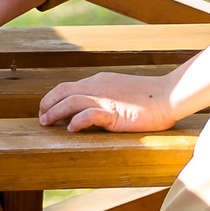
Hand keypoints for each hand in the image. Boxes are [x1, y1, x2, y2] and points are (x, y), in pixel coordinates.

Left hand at [37, 70, 179, 132]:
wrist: (168, 96)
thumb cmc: (148, 97)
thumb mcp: (120, 91)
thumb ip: (105, 96)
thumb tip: (91, 108)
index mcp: (99, 81)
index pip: (68, 87)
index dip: (53, 97)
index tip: (45, 108)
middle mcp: (99, 87)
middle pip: (63, 91)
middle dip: (47, 104)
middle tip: (40, 118)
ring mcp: (106, 99)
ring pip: (71, 102)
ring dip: (55, 112)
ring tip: (46, 123)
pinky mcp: (115, 113)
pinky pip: (90, 115)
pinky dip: (77, 121)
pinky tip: (71, 129)